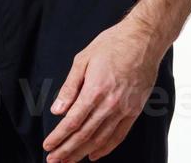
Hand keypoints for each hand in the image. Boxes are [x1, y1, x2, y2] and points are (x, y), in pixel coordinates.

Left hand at [42, 21, 165, 162]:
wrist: (143, 41)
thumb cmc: (111, 45)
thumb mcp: (83, 60)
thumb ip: (69, 87)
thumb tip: (57, 110)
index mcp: (94, 90)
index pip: (73, 121)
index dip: (59, 137)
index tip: (47, 146)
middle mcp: (110, 104)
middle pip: (85, 134)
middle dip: (67, 150)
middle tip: (53, 161)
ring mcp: (124, 109)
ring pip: (101, 138)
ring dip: (83, 152)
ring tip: (69, 161)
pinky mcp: (135, 111)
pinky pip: (119, 135)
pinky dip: (107, 148)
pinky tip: (94, 155)